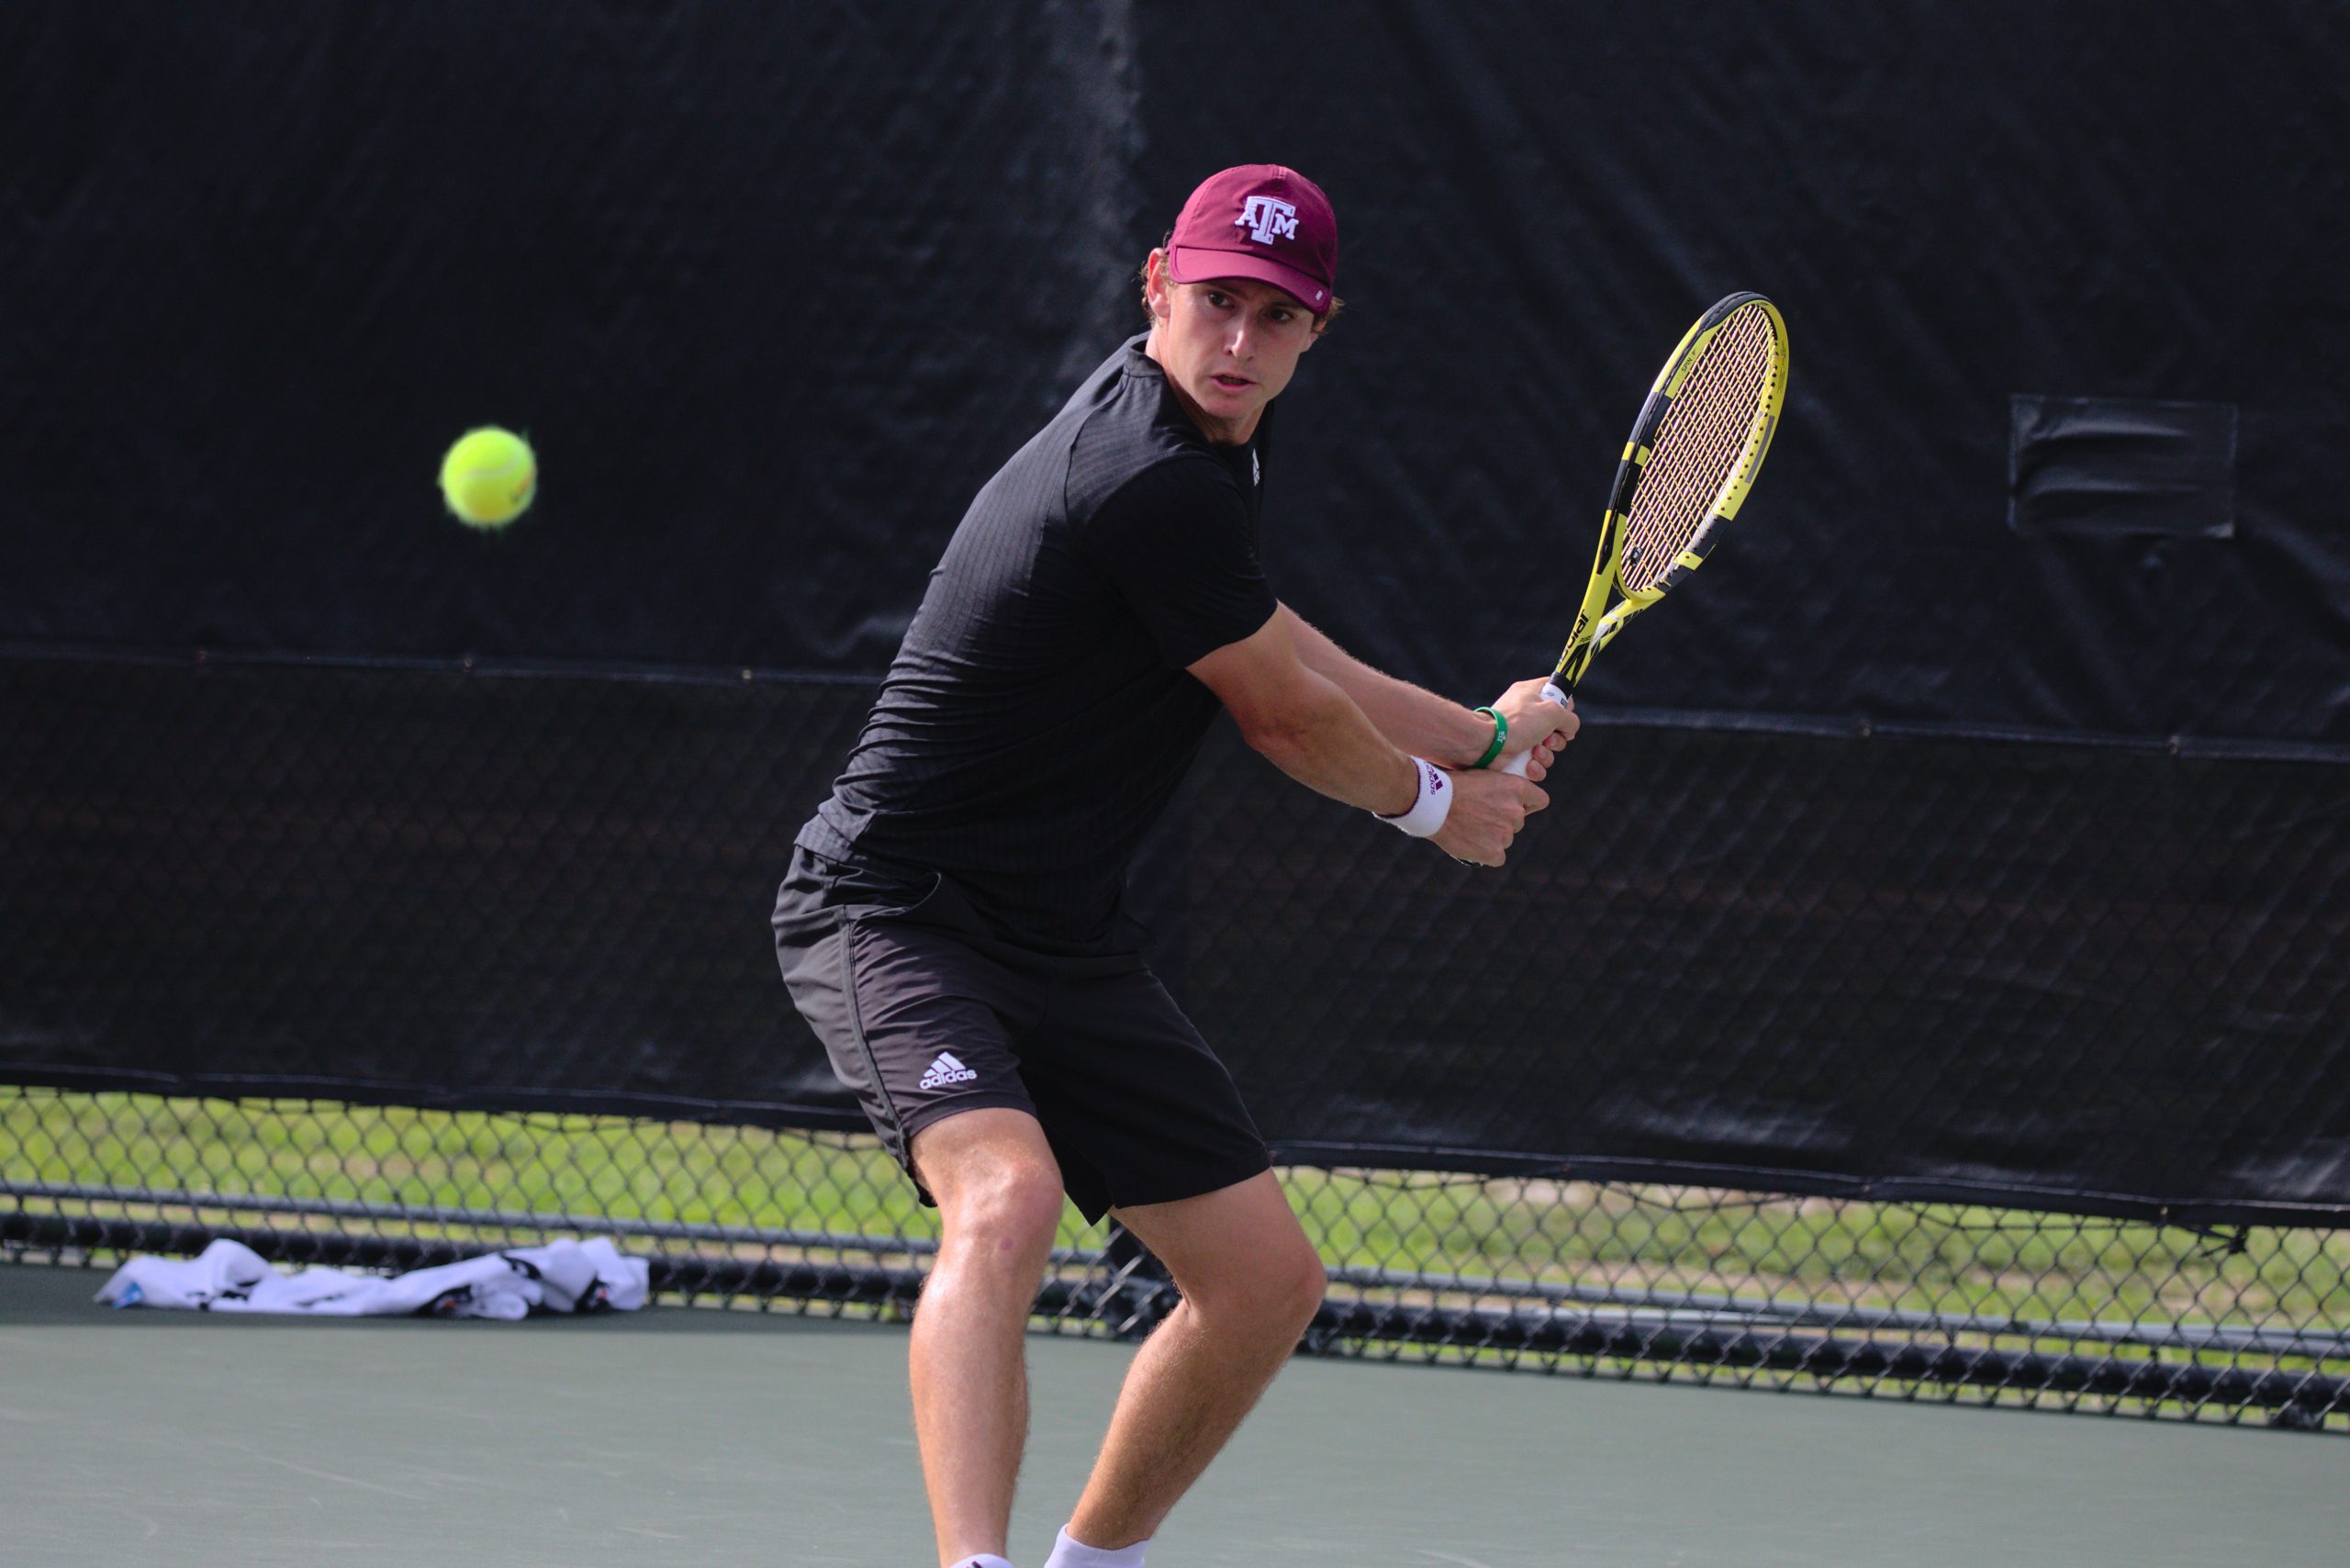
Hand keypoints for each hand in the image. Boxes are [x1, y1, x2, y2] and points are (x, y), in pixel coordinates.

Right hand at [1430, 768, 1548, 866]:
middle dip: (1502, 820)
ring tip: (1468, 828)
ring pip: (1505, 839)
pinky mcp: (1493, 852)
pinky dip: (1485, 853)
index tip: (1515, 806)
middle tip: (1479, 816)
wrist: (1432, 803)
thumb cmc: (1451, 785)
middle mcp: (1516, 811)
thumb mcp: (1483, 776)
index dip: (1528, 804)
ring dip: (1491, 836)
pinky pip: (1496, 857)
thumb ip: (1501, 790)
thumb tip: (1506, 799)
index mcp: (1517, 788)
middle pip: (1518, 822)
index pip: (1539, 801)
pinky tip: (1469, 843)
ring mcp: (1506, 833)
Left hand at [1491, 678, 1578, 780]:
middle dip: (1557, 738)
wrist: (1487, 745)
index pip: (1555, 691)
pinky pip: (1536, 764)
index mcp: (1530, 694)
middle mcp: (1525, 713)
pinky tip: (1529, 765)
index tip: (1564, 714)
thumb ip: (1569, 718)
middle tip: (1548, 740)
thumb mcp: (1552, 711)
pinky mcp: (1515, 755)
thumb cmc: (1517, 723)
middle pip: (1556, 726)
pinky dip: (1536, 767)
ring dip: (1547, 754)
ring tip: (1535, 752)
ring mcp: (1520, 735)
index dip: (1565, 704)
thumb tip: (1569, 730)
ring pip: (1547, 748)